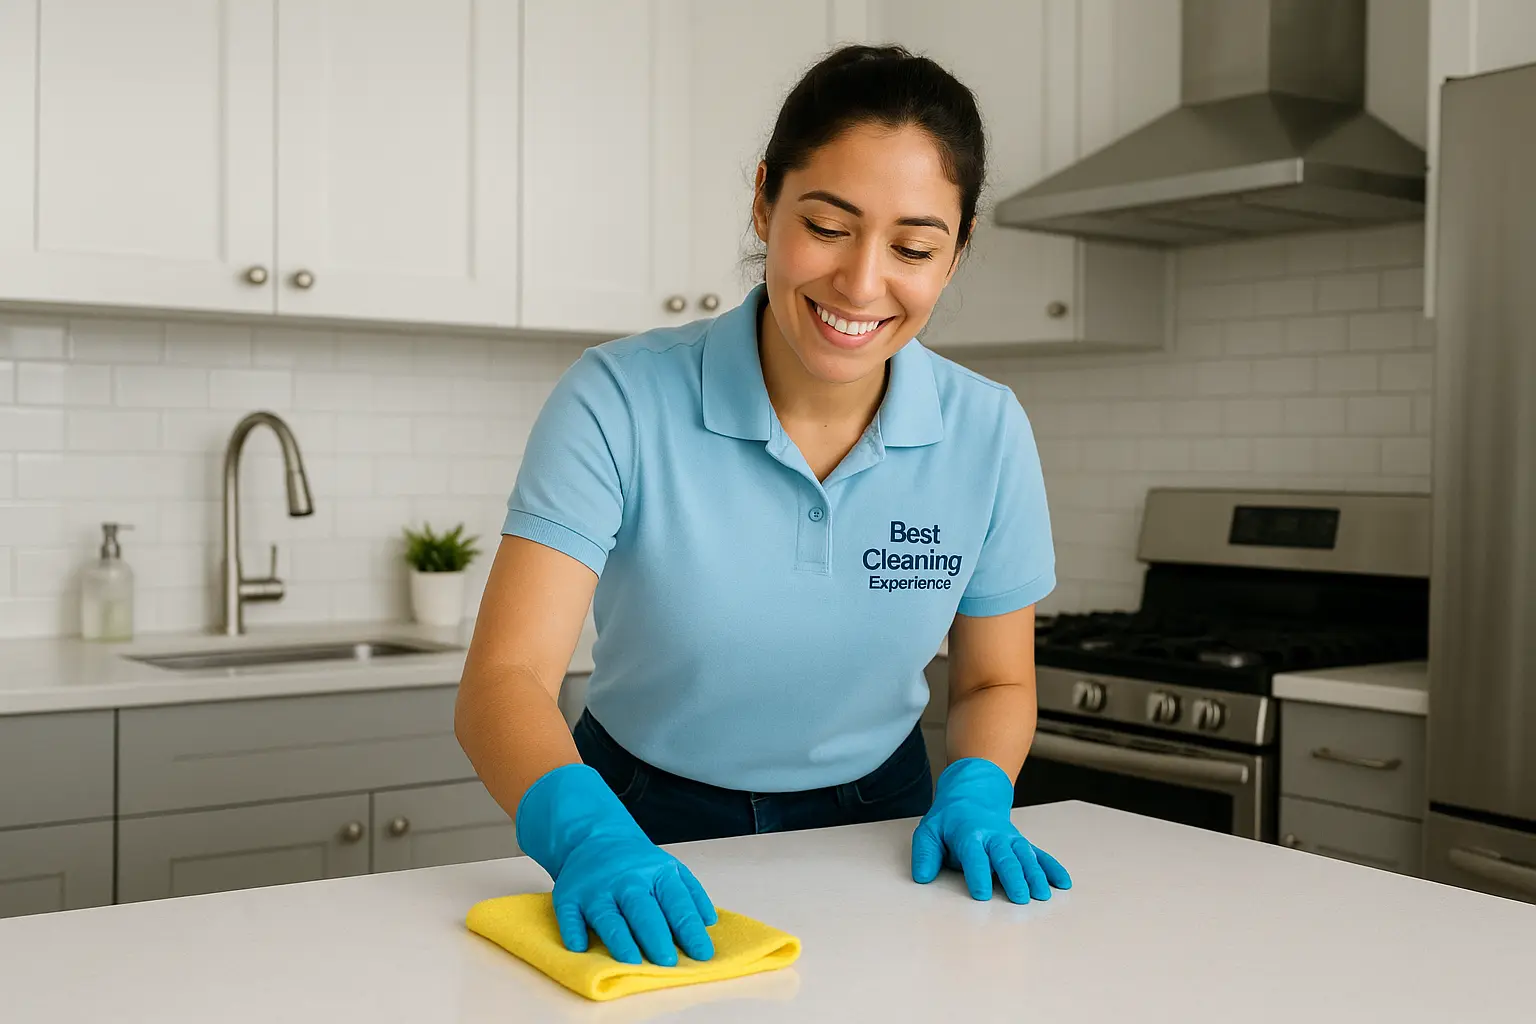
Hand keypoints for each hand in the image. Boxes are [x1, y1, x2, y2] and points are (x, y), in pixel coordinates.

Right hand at [516, 763, 716, 965]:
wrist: (595, 839)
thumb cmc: (639, 866)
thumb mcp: (671, 870)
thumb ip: (691, 896)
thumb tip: (709, 923)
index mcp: (657, 873)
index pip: (677, 903)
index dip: (690, 929)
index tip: (702, 954)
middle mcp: (627, 880)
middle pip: (643, 910)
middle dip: (656, 936)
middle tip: (668, 962)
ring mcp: (596, 889)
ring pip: (609, 916)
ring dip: (620, 939)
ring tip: (632, 962)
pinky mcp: (569, 897)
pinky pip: (570, 916)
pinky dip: (574, 931)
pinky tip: (580, 948)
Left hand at [911, 757, 1071, 902]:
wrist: (972, 795)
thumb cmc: (948, 820)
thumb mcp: (929, 831)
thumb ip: (925, 854)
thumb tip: (922, 878)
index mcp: (969, 834)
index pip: (974, 856)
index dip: (978, 874)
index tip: (982, 894)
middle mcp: (994, 836)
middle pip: (1005, 857)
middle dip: (1013, 877)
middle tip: (1020, 898)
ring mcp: (1011, 839)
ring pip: (1025, 856)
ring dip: (1035, 874)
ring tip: (1043, 895)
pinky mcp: (1021, 844)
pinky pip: (1039, 855)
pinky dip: (1051, 867)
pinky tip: (1063, 883)